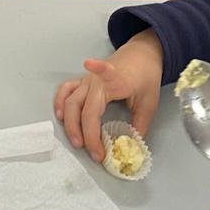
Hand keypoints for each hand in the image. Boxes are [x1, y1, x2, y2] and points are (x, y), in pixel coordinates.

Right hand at [54, 31, 163, 161]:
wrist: (140, 56)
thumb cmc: (145, 77)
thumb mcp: (149, 102)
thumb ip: (140, 126)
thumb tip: (130, 149)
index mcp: (116, 80)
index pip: (106, 81)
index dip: (97, 71)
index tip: (89, 62)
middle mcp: (96, 80)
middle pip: (83, 108)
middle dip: (86, 134)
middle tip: (96, 153)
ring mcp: (86, 80)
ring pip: (70, 102)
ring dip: (71, 125)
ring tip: (78, 142)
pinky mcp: (82, 81)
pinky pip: (65, 91)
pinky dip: (60, 103)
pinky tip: (61, 117)